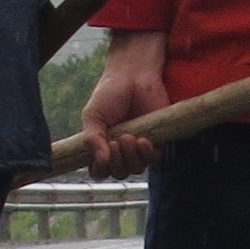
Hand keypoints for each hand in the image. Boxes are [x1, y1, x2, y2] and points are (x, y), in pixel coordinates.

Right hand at [77, 30, 168, 174]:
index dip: (100, 168)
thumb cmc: (110, 94)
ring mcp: (139, 147)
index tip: (101, 154)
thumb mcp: (92, 116)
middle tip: (116, 140)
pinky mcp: (157, 140)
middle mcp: (120, 150)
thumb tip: (102, 161)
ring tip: (128, 136)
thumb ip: (92, 139)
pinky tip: (143, 140)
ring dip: (131, 157)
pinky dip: (147, 154)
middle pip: (118, 173)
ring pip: (136, 169)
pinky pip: (154, 160)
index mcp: (102, 146)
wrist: (133, 76)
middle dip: (117, 161)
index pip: (99, 171)